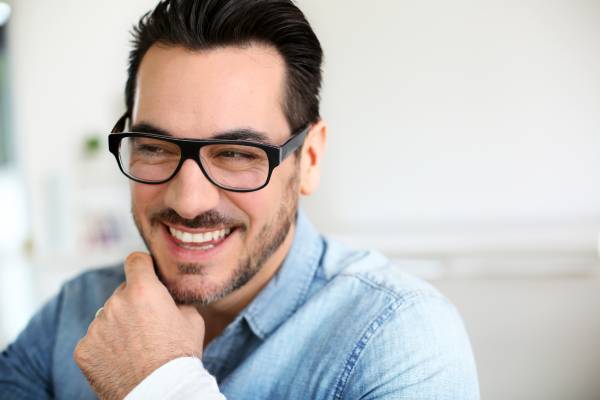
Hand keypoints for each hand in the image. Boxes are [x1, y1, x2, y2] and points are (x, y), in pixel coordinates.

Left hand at [74, 252, 204, 399]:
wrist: (161, 392)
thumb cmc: (180, 355)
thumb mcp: (192, 318)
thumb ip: (175, 299)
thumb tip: (168, 294)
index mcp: (143, 290)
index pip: (135, 260)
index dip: (143, 266)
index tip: (146, 273)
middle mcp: (115, 303)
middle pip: (122, 292)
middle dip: (133, 302)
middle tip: (148, 325)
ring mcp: (96, 327)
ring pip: (107, 317)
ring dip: (118, 325)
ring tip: (136, 348)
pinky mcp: (83, 349)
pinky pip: (94, 340)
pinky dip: (105, 347)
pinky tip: (121, 360)